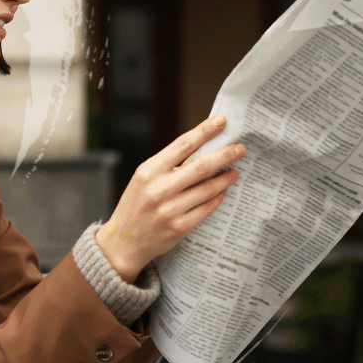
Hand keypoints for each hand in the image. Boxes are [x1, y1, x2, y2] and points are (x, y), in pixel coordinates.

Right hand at [95, 115, 244, 282]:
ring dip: (225, 178)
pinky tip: (222, 192)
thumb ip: (168, 166)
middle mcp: (159, 189)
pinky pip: (206, 208)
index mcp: (148, 171)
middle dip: (225, 154)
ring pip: (208, 188)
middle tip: (239, 148)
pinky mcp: (180, 227)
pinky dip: (217, 197)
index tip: (221, 121)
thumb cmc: (136, 205)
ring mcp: (170, 209)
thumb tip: (202, 149)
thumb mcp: (144, 179)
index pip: (182, 145)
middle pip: (201, 166)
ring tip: (234, 172)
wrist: (123, 241)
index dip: (204, 131)